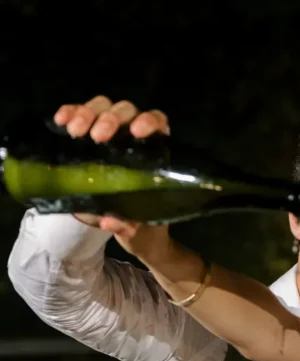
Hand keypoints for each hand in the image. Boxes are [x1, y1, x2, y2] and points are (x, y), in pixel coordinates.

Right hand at [52, 95, 169, 243]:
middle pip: (125, 111)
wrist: (130, 232)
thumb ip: (126, 225)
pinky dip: (70, 113)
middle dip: (110, 119)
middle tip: (97, 137)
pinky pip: (79, 115)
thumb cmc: (142, 227)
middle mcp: (134, 136)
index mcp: (154, 153)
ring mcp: (111, 132)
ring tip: (74, 132)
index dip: (149, 121)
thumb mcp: (136, 230)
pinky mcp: (89, 135)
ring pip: (102, 107)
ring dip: (87, 113)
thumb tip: (107, 220)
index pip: (157, 123)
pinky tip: (61, 121)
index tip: (136, 132)